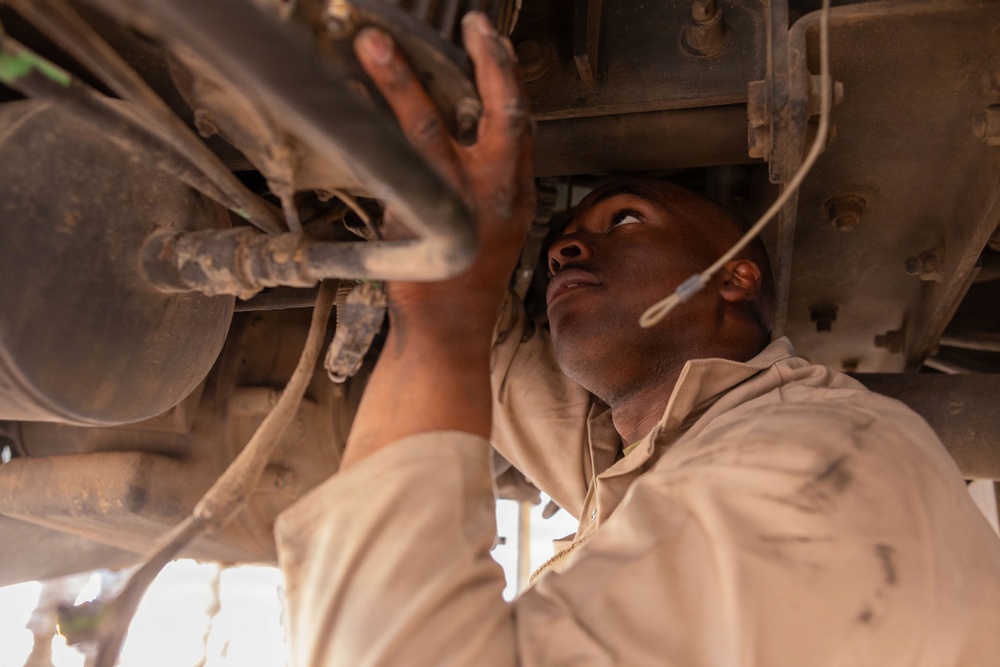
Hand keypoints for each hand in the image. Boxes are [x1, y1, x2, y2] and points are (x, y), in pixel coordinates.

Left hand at [340, 14, 534, 465]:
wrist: (449, 328)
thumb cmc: (470, 275)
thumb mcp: (500, 223)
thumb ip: (494, 175)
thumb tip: (468, 122)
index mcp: (515, 191)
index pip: (518, 119)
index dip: (503, 70)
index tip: (484, 32)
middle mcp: (492, 194)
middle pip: (487, 116)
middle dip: (476, 64)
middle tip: (452, 25)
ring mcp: (452, 207)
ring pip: (424, 134)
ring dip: (397, 84)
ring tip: (371, 46)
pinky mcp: (414, 223)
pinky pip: (387, 168)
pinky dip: (368, 132)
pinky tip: (347, 104)